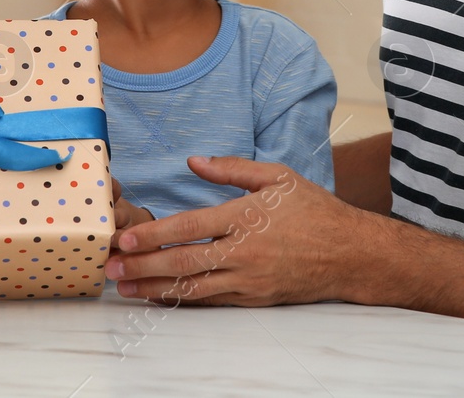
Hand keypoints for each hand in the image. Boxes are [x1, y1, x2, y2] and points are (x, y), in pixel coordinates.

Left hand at [104, 155, 378, 306]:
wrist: (351, 254)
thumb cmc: (314, 210)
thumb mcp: (277, 176)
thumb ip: (231, 168)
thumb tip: (193, 162)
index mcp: (246, 217)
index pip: (190, 228)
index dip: (154, 235)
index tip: (126, 238)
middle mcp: (244, 252)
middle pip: (183, 263)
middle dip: (142, 267)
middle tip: (112, 267)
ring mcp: (248, 280)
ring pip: (192, 289)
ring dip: (154, 289)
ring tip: (125, 287)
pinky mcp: (254, 299)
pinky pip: (211, 301)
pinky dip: (182, 300)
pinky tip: (161, 297)